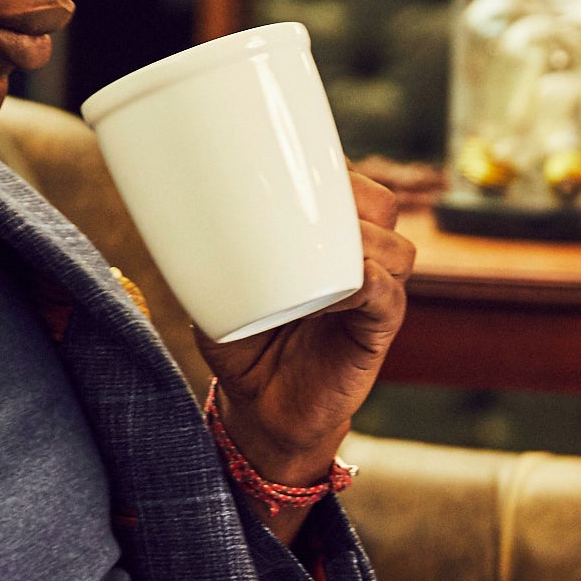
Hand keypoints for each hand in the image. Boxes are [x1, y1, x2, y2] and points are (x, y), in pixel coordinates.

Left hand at [201, 166, 412, 527]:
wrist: (260, 409)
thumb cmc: (242, 344)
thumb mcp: (216, 291)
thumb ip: (210, 256)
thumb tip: (183, 218)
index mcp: (324, 242)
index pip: (347, 188)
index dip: (335, 172)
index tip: (296, 172)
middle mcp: (356, 262)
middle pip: (381, 207)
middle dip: (354, 199)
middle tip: (311, 211)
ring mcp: (372, 298)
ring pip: (396, 250)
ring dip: (365, 243)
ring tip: (323, 255)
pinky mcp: (375, 334)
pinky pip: (390, 299)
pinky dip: (372, 286)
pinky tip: (344, 287)